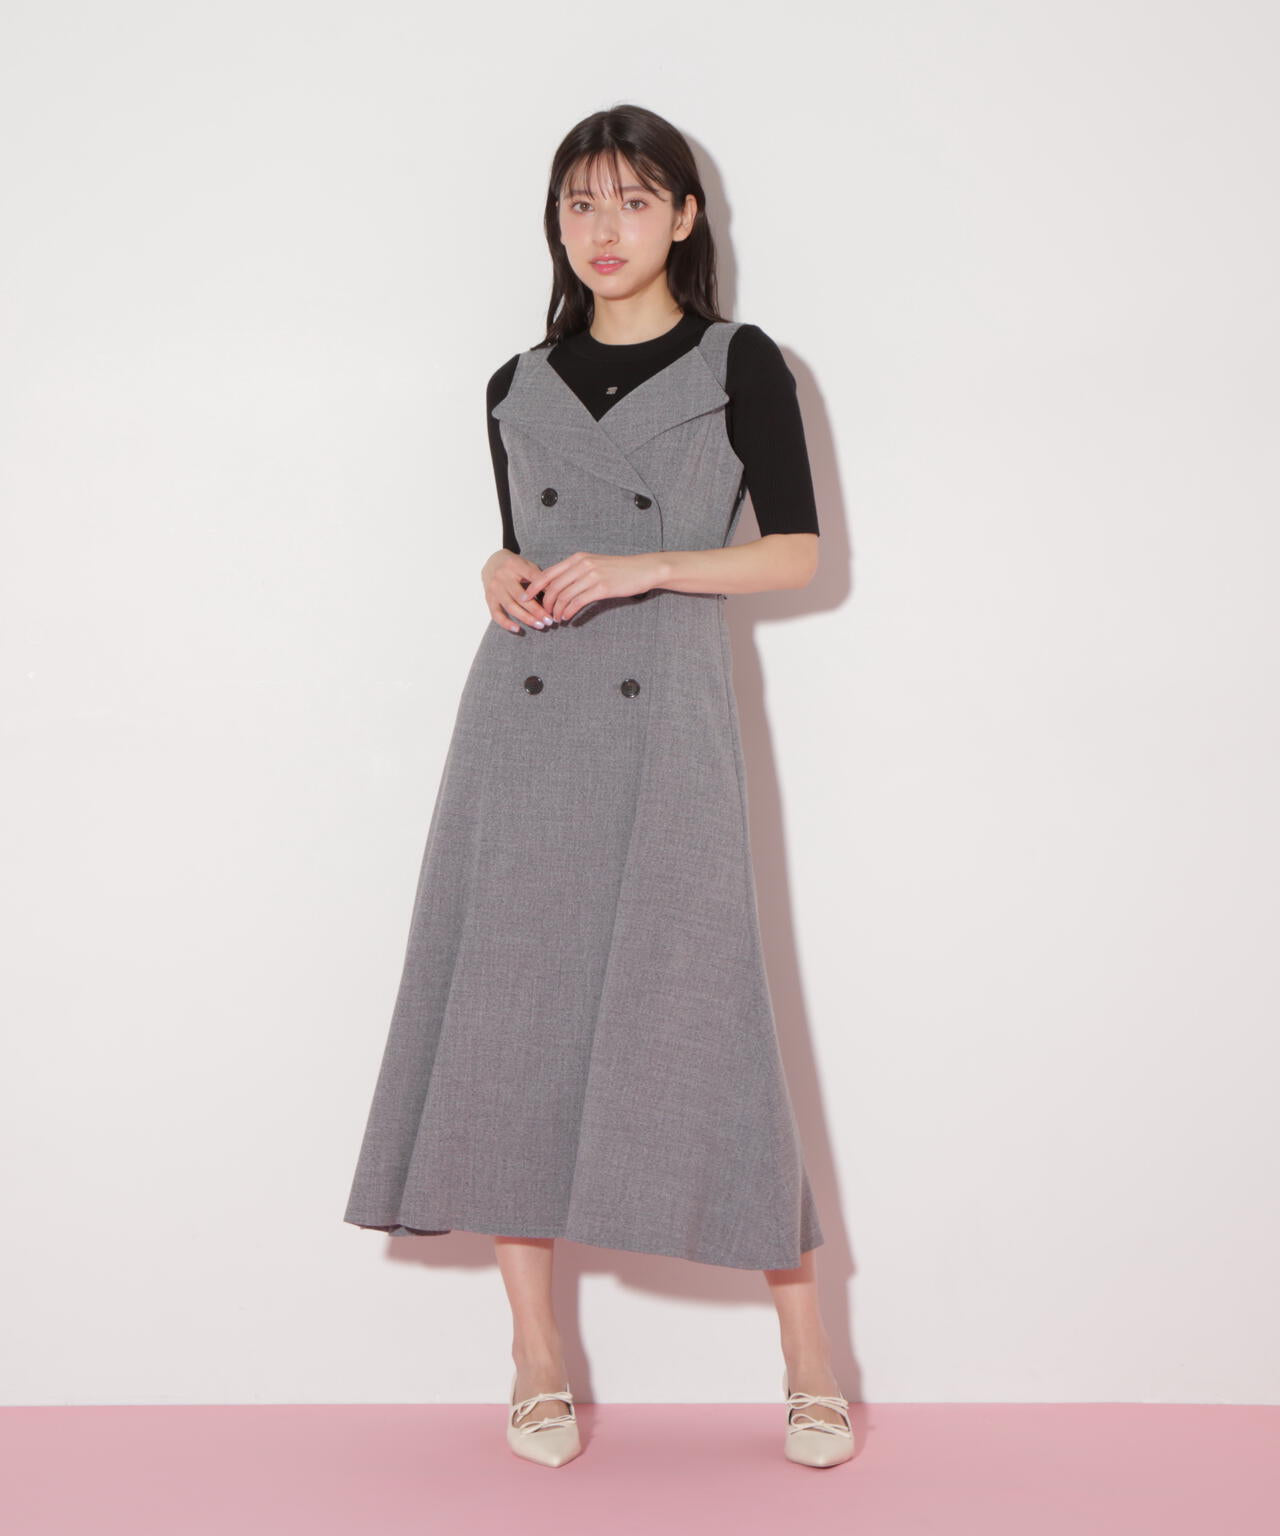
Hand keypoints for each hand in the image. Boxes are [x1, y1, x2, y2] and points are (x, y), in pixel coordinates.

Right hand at [482, 550, 554, 633]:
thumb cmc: (515, 566)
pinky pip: (496, 614)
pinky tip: (517, 629)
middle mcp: (502, 577)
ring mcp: (494, 588)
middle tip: (549, 620)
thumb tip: (556, 593)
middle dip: (536, 610)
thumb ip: (539, 577)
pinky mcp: (489, 598)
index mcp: (514, 565)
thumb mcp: (527, 565)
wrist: (492, 562)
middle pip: (521, 597)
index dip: (544, 591)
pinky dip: (505, 623)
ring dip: (526, 618)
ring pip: (510, 606)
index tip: (556, 604)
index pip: (532, 579)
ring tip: (540, 625)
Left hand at [528, 551, 663, 622]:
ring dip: (556, 610)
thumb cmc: (619, 570)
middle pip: (553, 586)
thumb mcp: (595, 565)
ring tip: (555, 618)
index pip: (549, 572)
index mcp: (578, 558)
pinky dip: (569, 612)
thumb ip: (577, 572)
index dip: (534, 586)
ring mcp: (591, 575)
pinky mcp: (601, 588)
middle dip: (544, 602)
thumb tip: (559, 586)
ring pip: (564, 596)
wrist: (642, 569)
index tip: (525, 597)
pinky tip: (567, 618)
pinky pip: (578, 602)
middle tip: (542, 614)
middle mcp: (582, 564)